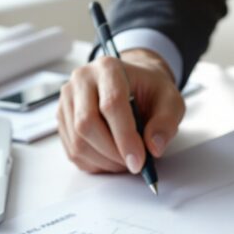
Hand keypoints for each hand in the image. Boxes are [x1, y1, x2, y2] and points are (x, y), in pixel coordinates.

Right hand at [57, 49, 185, 173]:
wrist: (133, 84)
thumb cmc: (149, 91)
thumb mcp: (170, 101)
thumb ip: (166, 122)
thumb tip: (153, 147)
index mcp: (109, 68)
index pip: (111, 104)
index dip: (125, 137)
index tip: (139, 161)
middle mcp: (82, 80)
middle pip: (86, 124)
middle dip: (113, 153)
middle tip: (134, 165)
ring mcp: (67, 100)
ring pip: (78, 142)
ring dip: (104, 161)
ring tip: (125, 160)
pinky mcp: (63, 119)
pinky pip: (72, 151)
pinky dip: (95, 163)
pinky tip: (112, 158)